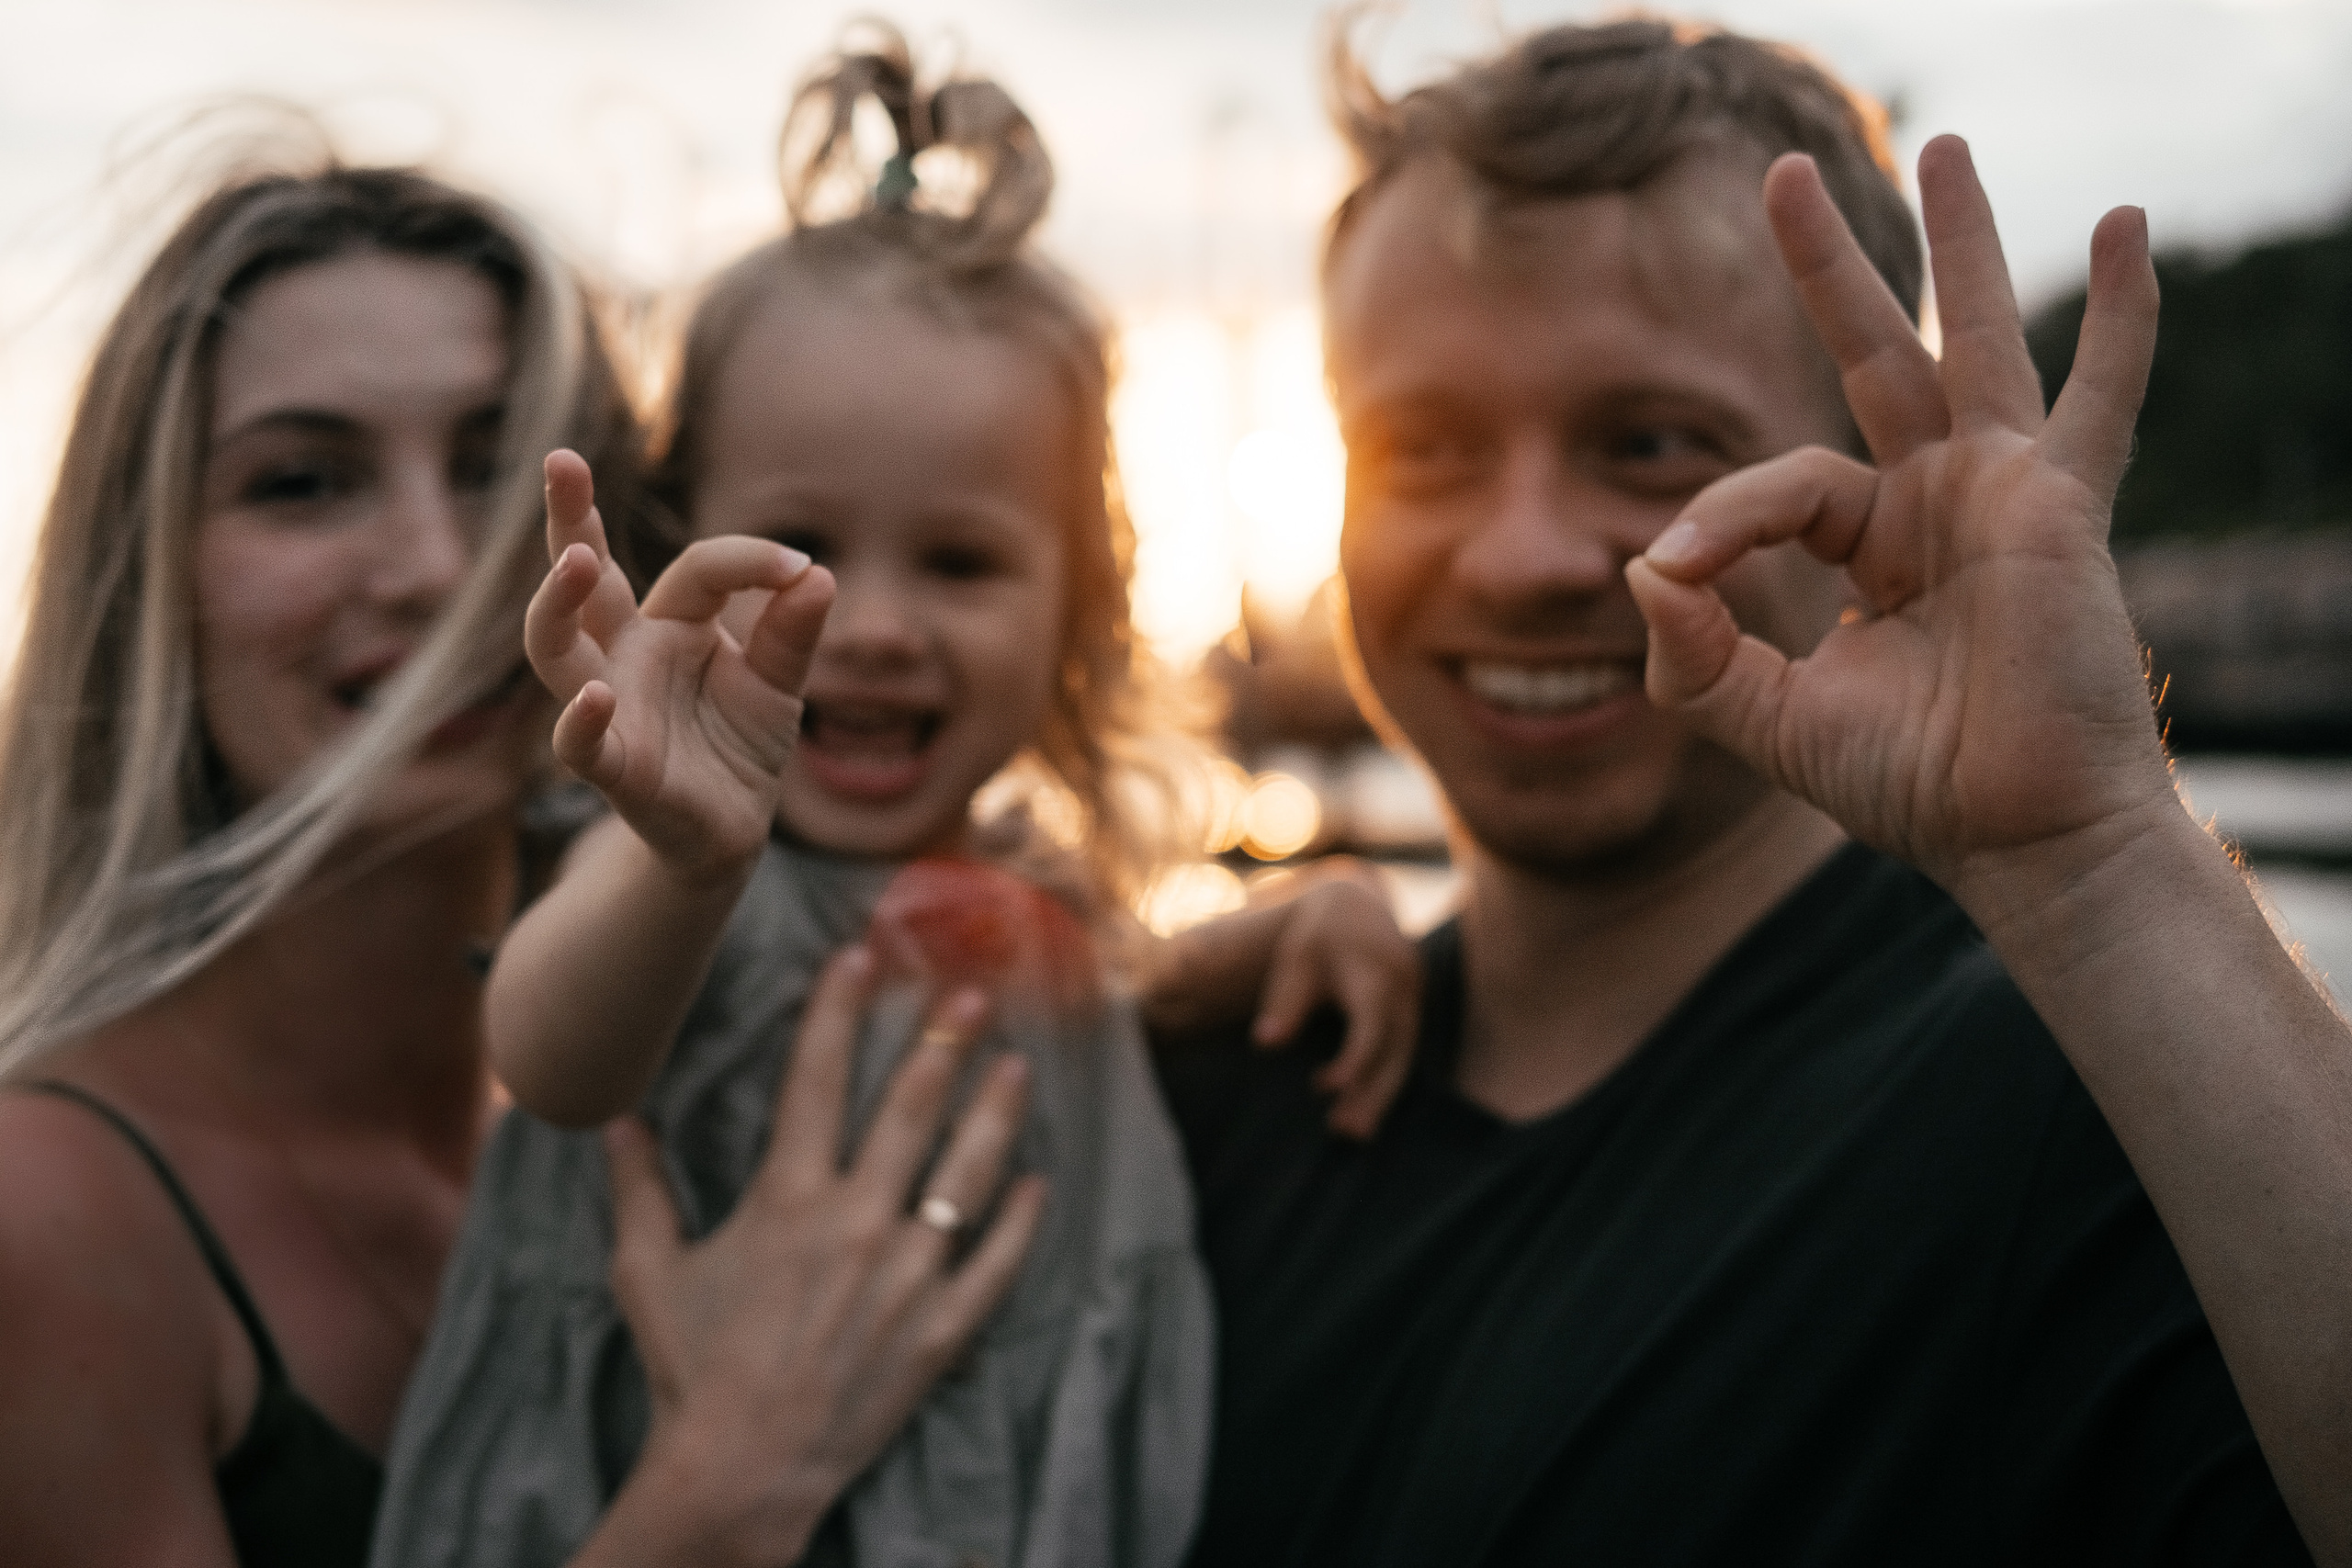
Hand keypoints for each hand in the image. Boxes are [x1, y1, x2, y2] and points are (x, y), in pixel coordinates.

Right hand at [524, 449, 834, 883]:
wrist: (729, 834)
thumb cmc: (741, 746)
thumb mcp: (779, 683)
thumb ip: (792, 633)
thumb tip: (818, 573)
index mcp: (668, 625)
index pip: (697, 570)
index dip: (748, 560)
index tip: (799, 569)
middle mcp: (625, 657)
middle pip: (582, 581)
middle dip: (568, 518)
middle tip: (561, 459)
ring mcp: (610, 709)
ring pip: (557, 650)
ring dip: (555, 604)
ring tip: (574, 560)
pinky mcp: (614, 768)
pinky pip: (581, 743)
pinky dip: (582, 722)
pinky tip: (595, 698)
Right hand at [598, 945, 1045, 1566]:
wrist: (740, 1469)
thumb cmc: (690, 1368)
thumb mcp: (649, 1271)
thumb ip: (639, 1190)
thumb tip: (615, 1122)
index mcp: (786, 1198)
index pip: (816, 1078)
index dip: (837, 1009)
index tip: (860, 955)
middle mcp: (854, 1222)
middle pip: (910, 1109)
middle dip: (943, 1042)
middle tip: (973, 994)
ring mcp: (905, 1275)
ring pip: (966, 1174)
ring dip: (995, 1114)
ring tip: (1019, 1065)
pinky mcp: (939, 1329)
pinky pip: (995, 1264)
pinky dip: (1019, 1222)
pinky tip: (1038, 1183)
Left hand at [1249, 861, 1420, 1139]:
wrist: (1358, 905)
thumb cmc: (1319, 936)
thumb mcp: (1296, 960)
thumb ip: (1285, 1002)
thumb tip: (1265, 1043)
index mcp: (1375, 974)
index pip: (1370, 1026)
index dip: (1353, 1060)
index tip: (1321, 1087)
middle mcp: (1403, 991)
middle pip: (1394, 1051)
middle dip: (1371, 1092)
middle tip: (1343, 1130)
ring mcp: (1413, 1003)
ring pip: (1403, 1059)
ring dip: (1380, 1097)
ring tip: (1352, 1133)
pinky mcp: (1411, 1014)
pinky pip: (1403, 1054)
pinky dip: (1384, 1083)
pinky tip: (1364, 1113)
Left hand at [1625, 136, 2171, 903]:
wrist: (2015, 839)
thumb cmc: (1910, 786)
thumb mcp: (1767, 720)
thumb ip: (1692, 652)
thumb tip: (1641, 564)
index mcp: (1873, 544)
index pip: (1780, 485)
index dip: (1719, 516)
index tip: (1677, 571)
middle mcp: (1937, 502)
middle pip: (1873, 354)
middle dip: (1828, 265)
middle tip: (1781, 172)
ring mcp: (2002, 494)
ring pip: (1972, 341)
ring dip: (1959, 244)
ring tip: (1949, 143)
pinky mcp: (2059, 509)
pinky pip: (2098, 397)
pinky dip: (2120, 317)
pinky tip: (2124, 228)